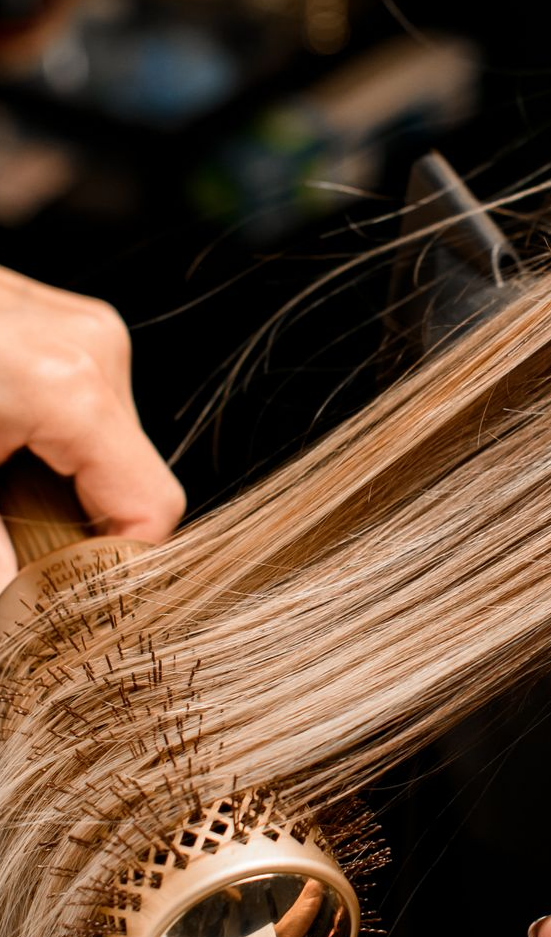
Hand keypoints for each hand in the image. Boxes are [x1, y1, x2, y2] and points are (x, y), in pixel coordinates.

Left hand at [0, 267, 184, 585]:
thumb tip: (18, 613)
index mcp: (70, 390)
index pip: (150, 507)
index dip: (114, 566)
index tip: (67, 598)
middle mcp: (96, 351)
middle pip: (130, 478)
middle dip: (76, 525)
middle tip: (13, 543)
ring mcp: (85, 331)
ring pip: (110, 446)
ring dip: (60, 484)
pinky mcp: (67, 324)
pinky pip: (87, 409)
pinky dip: (51, 446)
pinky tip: (1, 446)